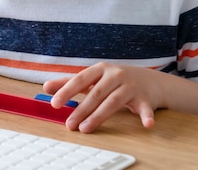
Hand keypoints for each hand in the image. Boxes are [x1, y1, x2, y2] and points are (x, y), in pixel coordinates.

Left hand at [43, 62, 161, 132]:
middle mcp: (116, 75)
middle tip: (69, 124)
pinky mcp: (145, 99)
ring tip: (85, 128)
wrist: (151, 80)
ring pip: (114, 102)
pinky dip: (146, 116)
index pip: (81, 79)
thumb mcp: (94, 77)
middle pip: (96, 93)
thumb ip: (70, 82)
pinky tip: (146, 124)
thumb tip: (46, 87)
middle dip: (81, 109)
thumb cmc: (116, 79)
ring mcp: (131, 86)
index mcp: (100, 69)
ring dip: (99, 116)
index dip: (67, 91)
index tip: (55, 103)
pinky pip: (145, 108)